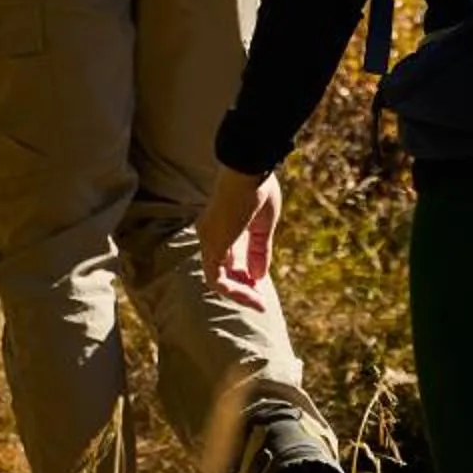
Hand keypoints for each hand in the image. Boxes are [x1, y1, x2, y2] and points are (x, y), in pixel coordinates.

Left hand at [198, 165, 281, 311]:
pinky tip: (253, 295)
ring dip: (239, 293)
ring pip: (217, 279)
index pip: (228, 257)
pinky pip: (216, 280)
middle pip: (222, 270)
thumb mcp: (263, 224)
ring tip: (259, 302)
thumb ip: (259, 250)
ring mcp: (208, 240)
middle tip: (261, 300)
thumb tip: (258, 276)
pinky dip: (234, 291)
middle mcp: (210, 234)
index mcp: (221, 225)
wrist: (249, 169)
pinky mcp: (212, 246)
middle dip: (242, 287)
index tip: (262, 284)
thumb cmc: (258, 188)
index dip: (245, 274)